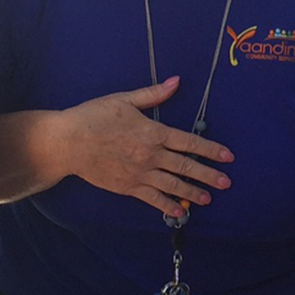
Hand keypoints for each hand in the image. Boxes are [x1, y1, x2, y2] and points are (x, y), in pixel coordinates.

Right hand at [56, 77, 234, 218]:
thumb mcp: (124, 100)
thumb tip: (176, 82)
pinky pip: (153, 199)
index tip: (227, 156)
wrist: (67, 142)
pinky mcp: (127, 187)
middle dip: (208, 175)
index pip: (188, 142)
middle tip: (226, 182)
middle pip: (185, 167)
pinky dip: (168, 206)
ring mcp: (139, 173)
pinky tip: (180, 212)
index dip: (210, 149)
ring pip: (173, 186)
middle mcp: (150, 155)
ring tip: (208, 198)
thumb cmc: (94, 117)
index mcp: (152, 132)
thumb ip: (153, 94)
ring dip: (192, 193)